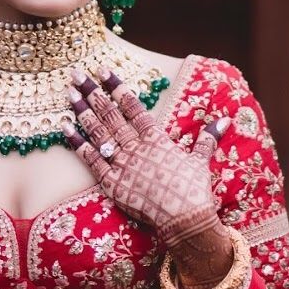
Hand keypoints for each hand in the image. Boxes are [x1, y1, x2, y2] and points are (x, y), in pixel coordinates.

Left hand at [62, 67, 229, 257]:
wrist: (183, 219)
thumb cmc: (194, 190)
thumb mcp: (201, 161)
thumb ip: (208, 138)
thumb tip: (224, 120)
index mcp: (156, 138)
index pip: (133, 106)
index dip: (117, 86)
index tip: (104, 70)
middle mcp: (136, 146)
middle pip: (110, 114)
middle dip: (93, 92)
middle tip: (77, 73)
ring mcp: (122, 164)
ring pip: (98, 132)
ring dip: (83, 111)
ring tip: (70, 93)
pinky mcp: (112, 183)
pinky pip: (91, 159)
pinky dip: (77, 142)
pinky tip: (65, 127)